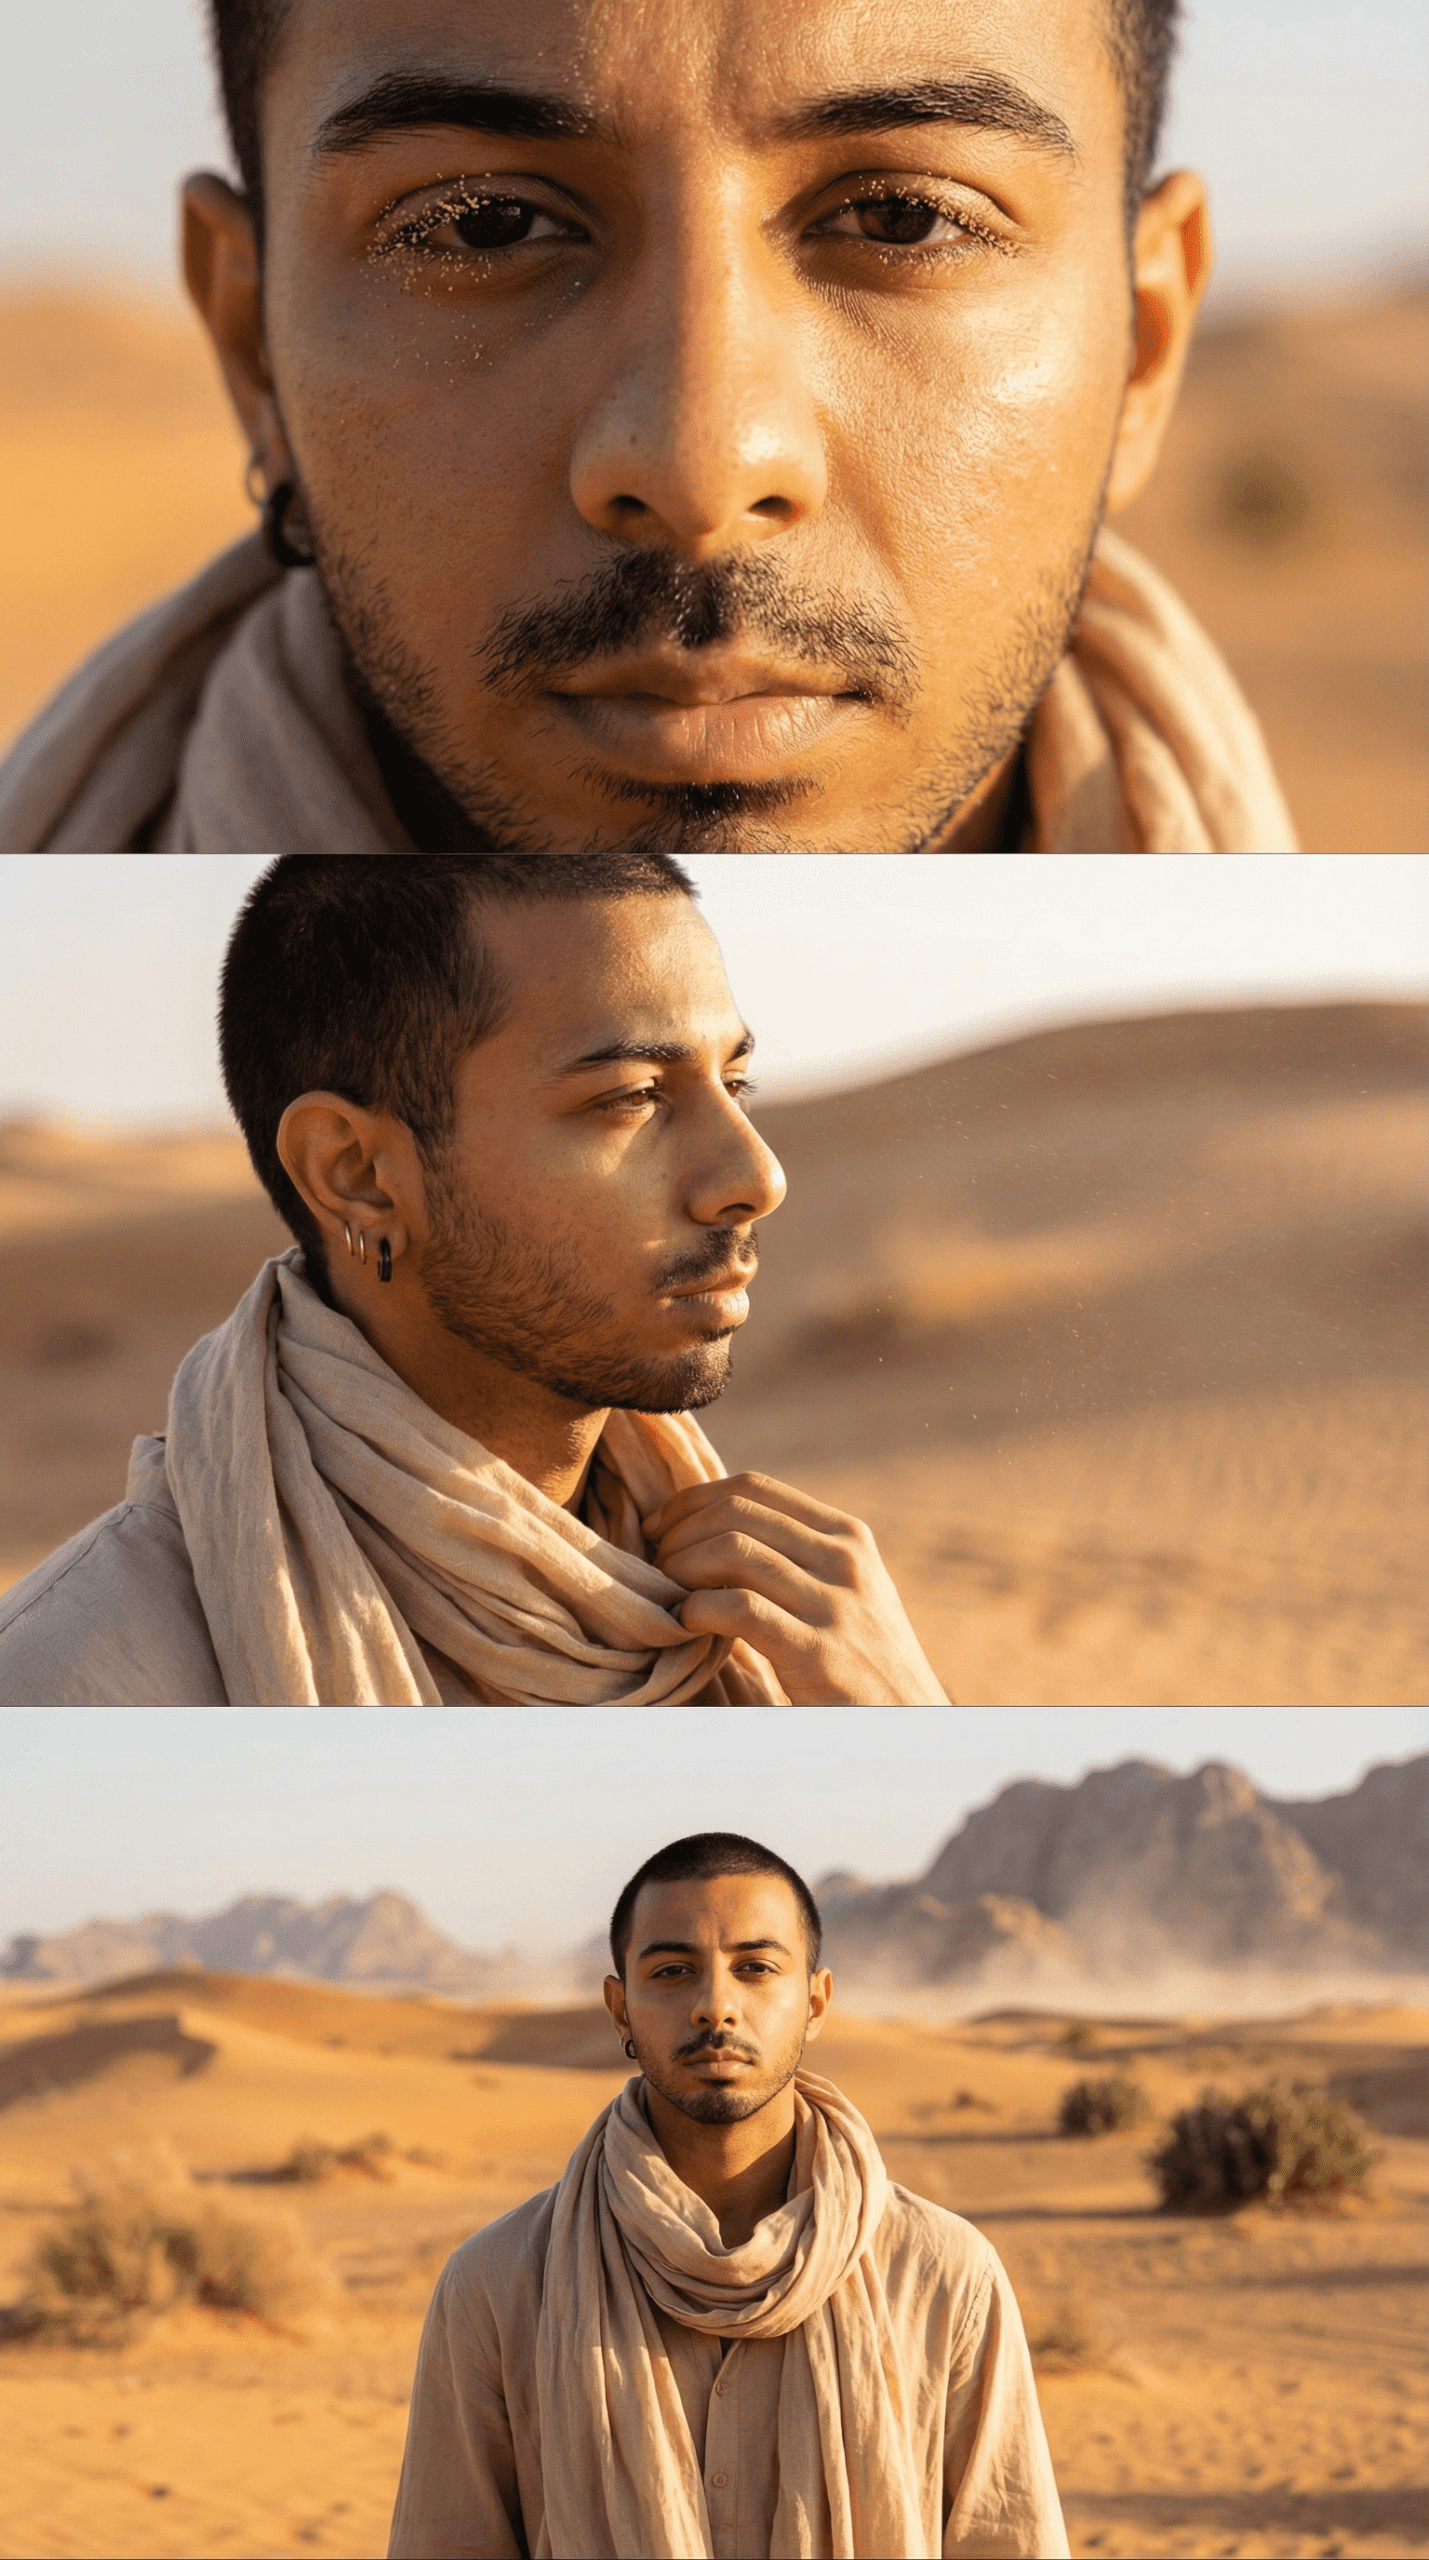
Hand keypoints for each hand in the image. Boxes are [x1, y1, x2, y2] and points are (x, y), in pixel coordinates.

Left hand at [642, 1472, 951, 1704]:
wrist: (910, 1729)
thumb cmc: (863, 1663)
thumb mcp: (847, 1593)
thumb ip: (798, 1558)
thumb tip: (712, 1531)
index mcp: (848, 1536)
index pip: (753, 1488)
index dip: (693, 1500)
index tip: (661, 1526)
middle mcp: (844, 1560)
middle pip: (734, 1513)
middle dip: (679, 1533)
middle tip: (656, 1565)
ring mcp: (834, 1604)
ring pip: (732, 1552)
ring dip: (681, 1569)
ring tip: (667, 1596)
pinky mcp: (817, 1652)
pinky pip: (738, 1608)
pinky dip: (697, 1609)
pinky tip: (686, 1625)